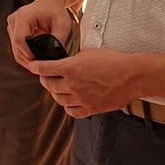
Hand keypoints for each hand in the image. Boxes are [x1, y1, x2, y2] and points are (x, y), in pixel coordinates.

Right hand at [6, 0, 74, 68]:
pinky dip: (25, 55)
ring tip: (40, 66)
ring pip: (15, 49)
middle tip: (42, 68)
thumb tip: (53, 56)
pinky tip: (36, 60)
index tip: (38, 62)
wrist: (49, 2)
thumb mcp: (62, 24)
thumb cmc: (56, 11)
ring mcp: (12, 25)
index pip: (19, 39)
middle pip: (15, 47)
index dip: (27, 53)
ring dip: (26, 59)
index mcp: (23, 16)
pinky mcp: (13, 30)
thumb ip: (58, 40)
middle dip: (28, 60)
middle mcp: (14, 20)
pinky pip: (16, 47)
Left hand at [30, 49, 145, 118]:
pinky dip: (68, 106)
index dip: (35, 67)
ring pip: (59, 99)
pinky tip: (70, 101)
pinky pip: (72, 111)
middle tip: (46, 77)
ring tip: (58, 89)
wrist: (131, 76)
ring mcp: (81, 98)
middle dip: (45, 80)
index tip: (33, 66)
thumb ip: (72, 59)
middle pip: (48, 85)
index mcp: (69, 68)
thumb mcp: (88, 52)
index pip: (43, 69)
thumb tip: (65, 63)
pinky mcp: (91, 109)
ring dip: (56, 93)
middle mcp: (72, 85)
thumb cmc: (113, 61)